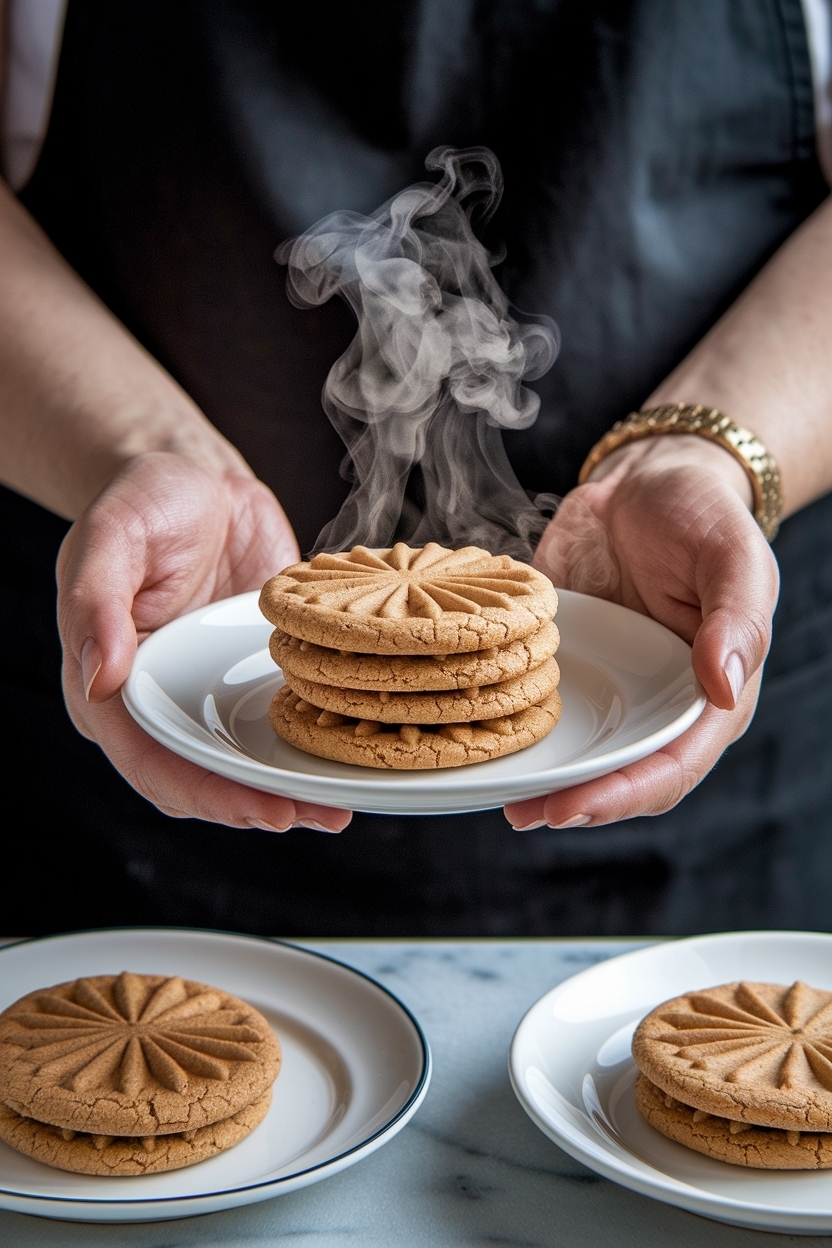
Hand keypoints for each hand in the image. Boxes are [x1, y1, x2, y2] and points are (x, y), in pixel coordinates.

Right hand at [57, 452, 351, 832]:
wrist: (200, 480)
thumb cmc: (144, 501)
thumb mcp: (111, 537)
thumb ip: (96, 604)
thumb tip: (101, 679)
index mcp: (112, 686)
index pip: (152, 761)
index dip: (207, 793)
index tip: (262, 810)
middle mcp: (162, 703)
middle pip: (204, 776)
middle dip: (259, 805)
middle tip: (319, 814)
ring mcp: (209, 694)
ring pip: (247, 760)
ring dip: (291, 789)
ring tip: (343, 806)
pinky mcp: (251, 677)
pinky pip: (280, 720)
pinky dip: (311, 742)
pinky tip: (352, 752)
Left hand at [504, 435, 778, 829]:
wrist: (647, 478)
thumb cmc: (703, 514)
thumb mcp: (733, 555)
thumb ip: (736, 619)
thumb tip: (723, 684)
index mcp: (710, 694)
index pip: (671, 764)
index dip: (623, 793)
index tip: (572, 808)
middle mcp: (657, 702)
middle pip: (619, 773)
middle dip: (574, 802)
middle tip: (523, 813)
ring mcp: (611, 685)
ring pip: (577, 749)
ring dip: (539, 777)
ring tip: (494, 792)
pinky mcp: (568, 662)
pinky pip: (540, 702)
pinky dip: (511, 722)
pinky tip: (474, 732)